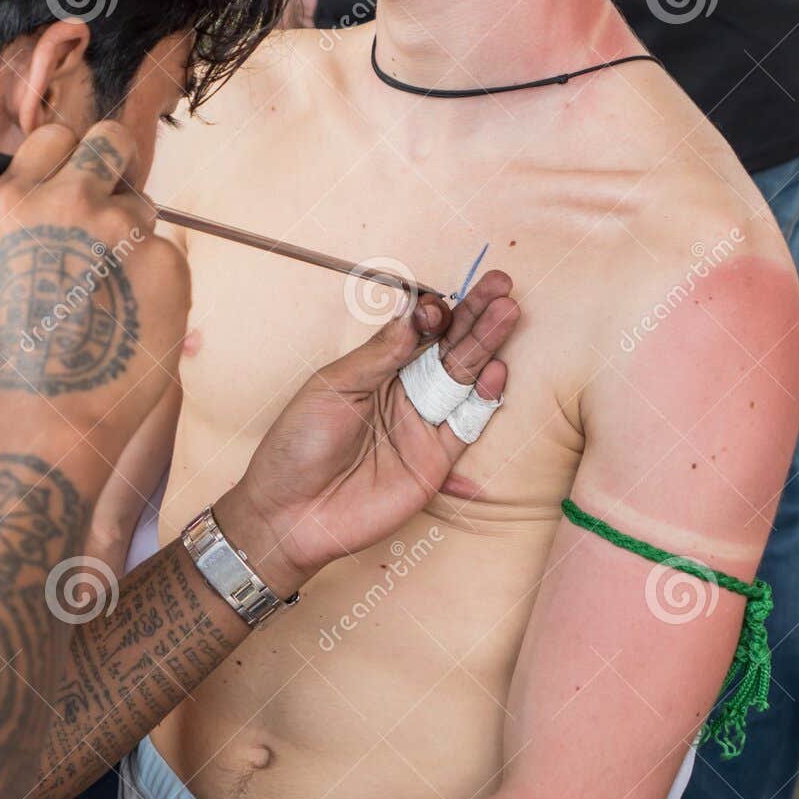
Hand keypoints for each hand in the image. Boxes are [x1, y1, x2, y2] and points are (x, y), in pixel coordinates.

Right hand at [0, 121, 189, 455]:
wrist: (47, 418)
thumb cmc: (17, 361)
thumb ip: (35, 224)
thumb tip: (78, 201)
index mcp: (12, 201)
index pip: (58, 138)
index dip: (74, 162)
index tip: (81, 187)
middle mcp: (66, 199)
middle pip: (112, 142)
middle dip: (117, 167)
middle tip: (116, 217)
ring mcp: (119, 226)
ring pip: (144, 206)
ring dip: (135, 241)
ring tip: (111, 303)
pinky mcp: (165, 259)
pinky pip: (169, 254)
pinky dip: (158, 284)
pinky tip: (133, 324)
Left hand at [218, 270, 518, 594]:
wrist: (290, 513)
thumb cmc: (298, 444)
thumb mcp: (333, 387)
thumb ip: (379, 353)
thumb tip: (416, 313)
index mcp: (374, 369)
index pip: (417, 331)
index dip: (434, 312)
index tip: (439, 303)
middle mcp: (402, 393)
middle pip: (448, 347)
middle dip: (475, 316)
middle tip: (502, 285)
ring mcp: (421, 426)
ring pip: (463, 378)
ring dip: (486, 345)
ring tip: (507, 311)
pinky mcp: (435, 461)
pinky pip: (466, 424)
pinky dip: (483, 398)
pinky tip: (496, 369)